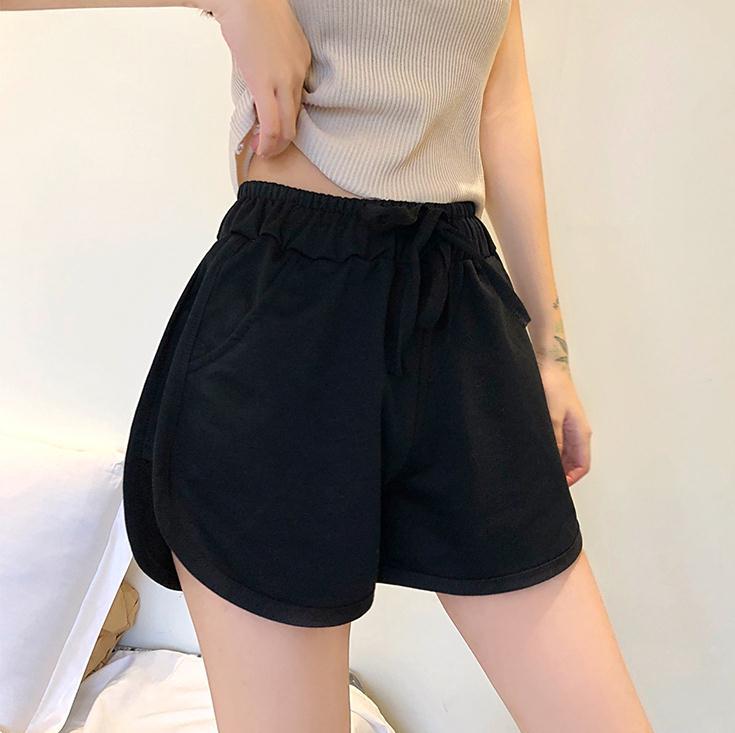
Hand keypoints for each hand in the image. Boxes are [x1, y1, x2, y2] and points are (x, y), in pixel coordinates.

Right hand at [205, 0, 311, 157]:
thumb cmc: (251, 9)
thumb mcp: (271, 38)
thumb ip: (271, 61)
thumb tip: (258, 78)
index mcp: (302, 60)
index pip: (298, 100)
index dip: (286, 118)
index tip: (273, 127)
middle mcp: (298, 72)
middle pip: (296, 117)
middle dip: (283, 139)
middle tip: (269, 147)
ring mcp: (284, 80)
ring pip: (287, 126)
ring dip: (275, 145)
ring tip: (262, 150)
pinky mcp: (266, 84)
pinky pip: (272, 123)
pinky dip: (267, 142)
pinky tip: (259, 147)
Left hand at [537, 362, 591, 486]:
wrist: (549, 365)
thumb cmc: (553, 387)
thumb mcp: (552, 417)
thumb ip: (554, 441)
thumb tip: (553, 462)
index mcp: (581, 433)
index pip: (583, 465)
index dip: (572, 479)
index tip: (557, 486)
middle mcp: (578, 432)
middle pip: (575, 461)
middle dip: (563, 473)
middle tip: (545, 479)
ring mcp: (569, 426)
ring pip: (566, 452)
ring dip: (557, 461)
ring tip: (540, 467)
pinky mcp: (560, 419)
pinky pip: (559, 442)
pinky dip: (552, 449)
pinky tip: (539, 450)